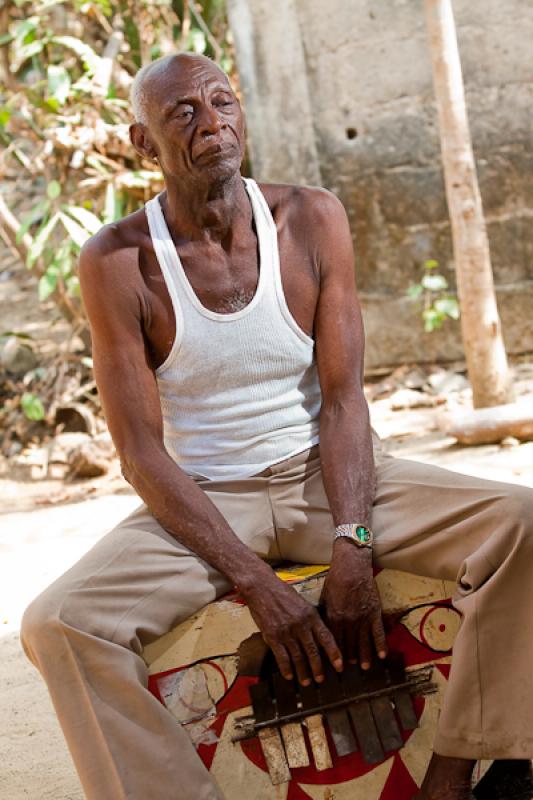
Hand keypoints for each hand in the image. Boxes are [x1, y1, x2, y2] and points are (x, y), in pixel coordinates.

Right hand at [242, 574, 342, 684]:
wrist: (261, 587)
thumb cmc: (282, 592)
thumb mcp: (302, 603)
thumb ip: (311, 619)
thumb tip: (319, 636)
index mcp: (311, 615)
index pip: (326, 638)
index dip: (334, 654)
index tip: (340, 666)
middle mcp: (301, 625)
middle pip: (313, 651)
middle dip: (318, 668)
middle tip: (321, 679)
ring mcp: (286, 631)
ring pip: (298, 657)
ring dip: (303, 672)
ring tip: (306, 682)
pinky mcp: (272, 636)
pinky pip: (281, 656)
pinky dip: (286, 668)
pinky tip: (289, 676)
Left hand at [320, 540, 386, 668]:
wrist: (352, 567)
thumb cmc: (336, 580)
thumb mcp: (324, 597)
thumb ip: (324, 615)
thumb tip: (320, 629)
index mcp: (334, 618)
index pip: (334, 642)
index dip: (334, 654)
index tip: (334, 663)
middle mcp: (349, 622)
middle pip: (349, 645)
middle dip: (348, 658)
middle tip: (348, 669)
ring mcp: (363, 619)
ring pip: (364, 643)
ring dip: (364, 657)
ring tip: (363, 667)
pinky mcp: (375, 613)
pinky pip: (378, 633)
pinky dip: (380, 645)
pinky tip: (382, 656)